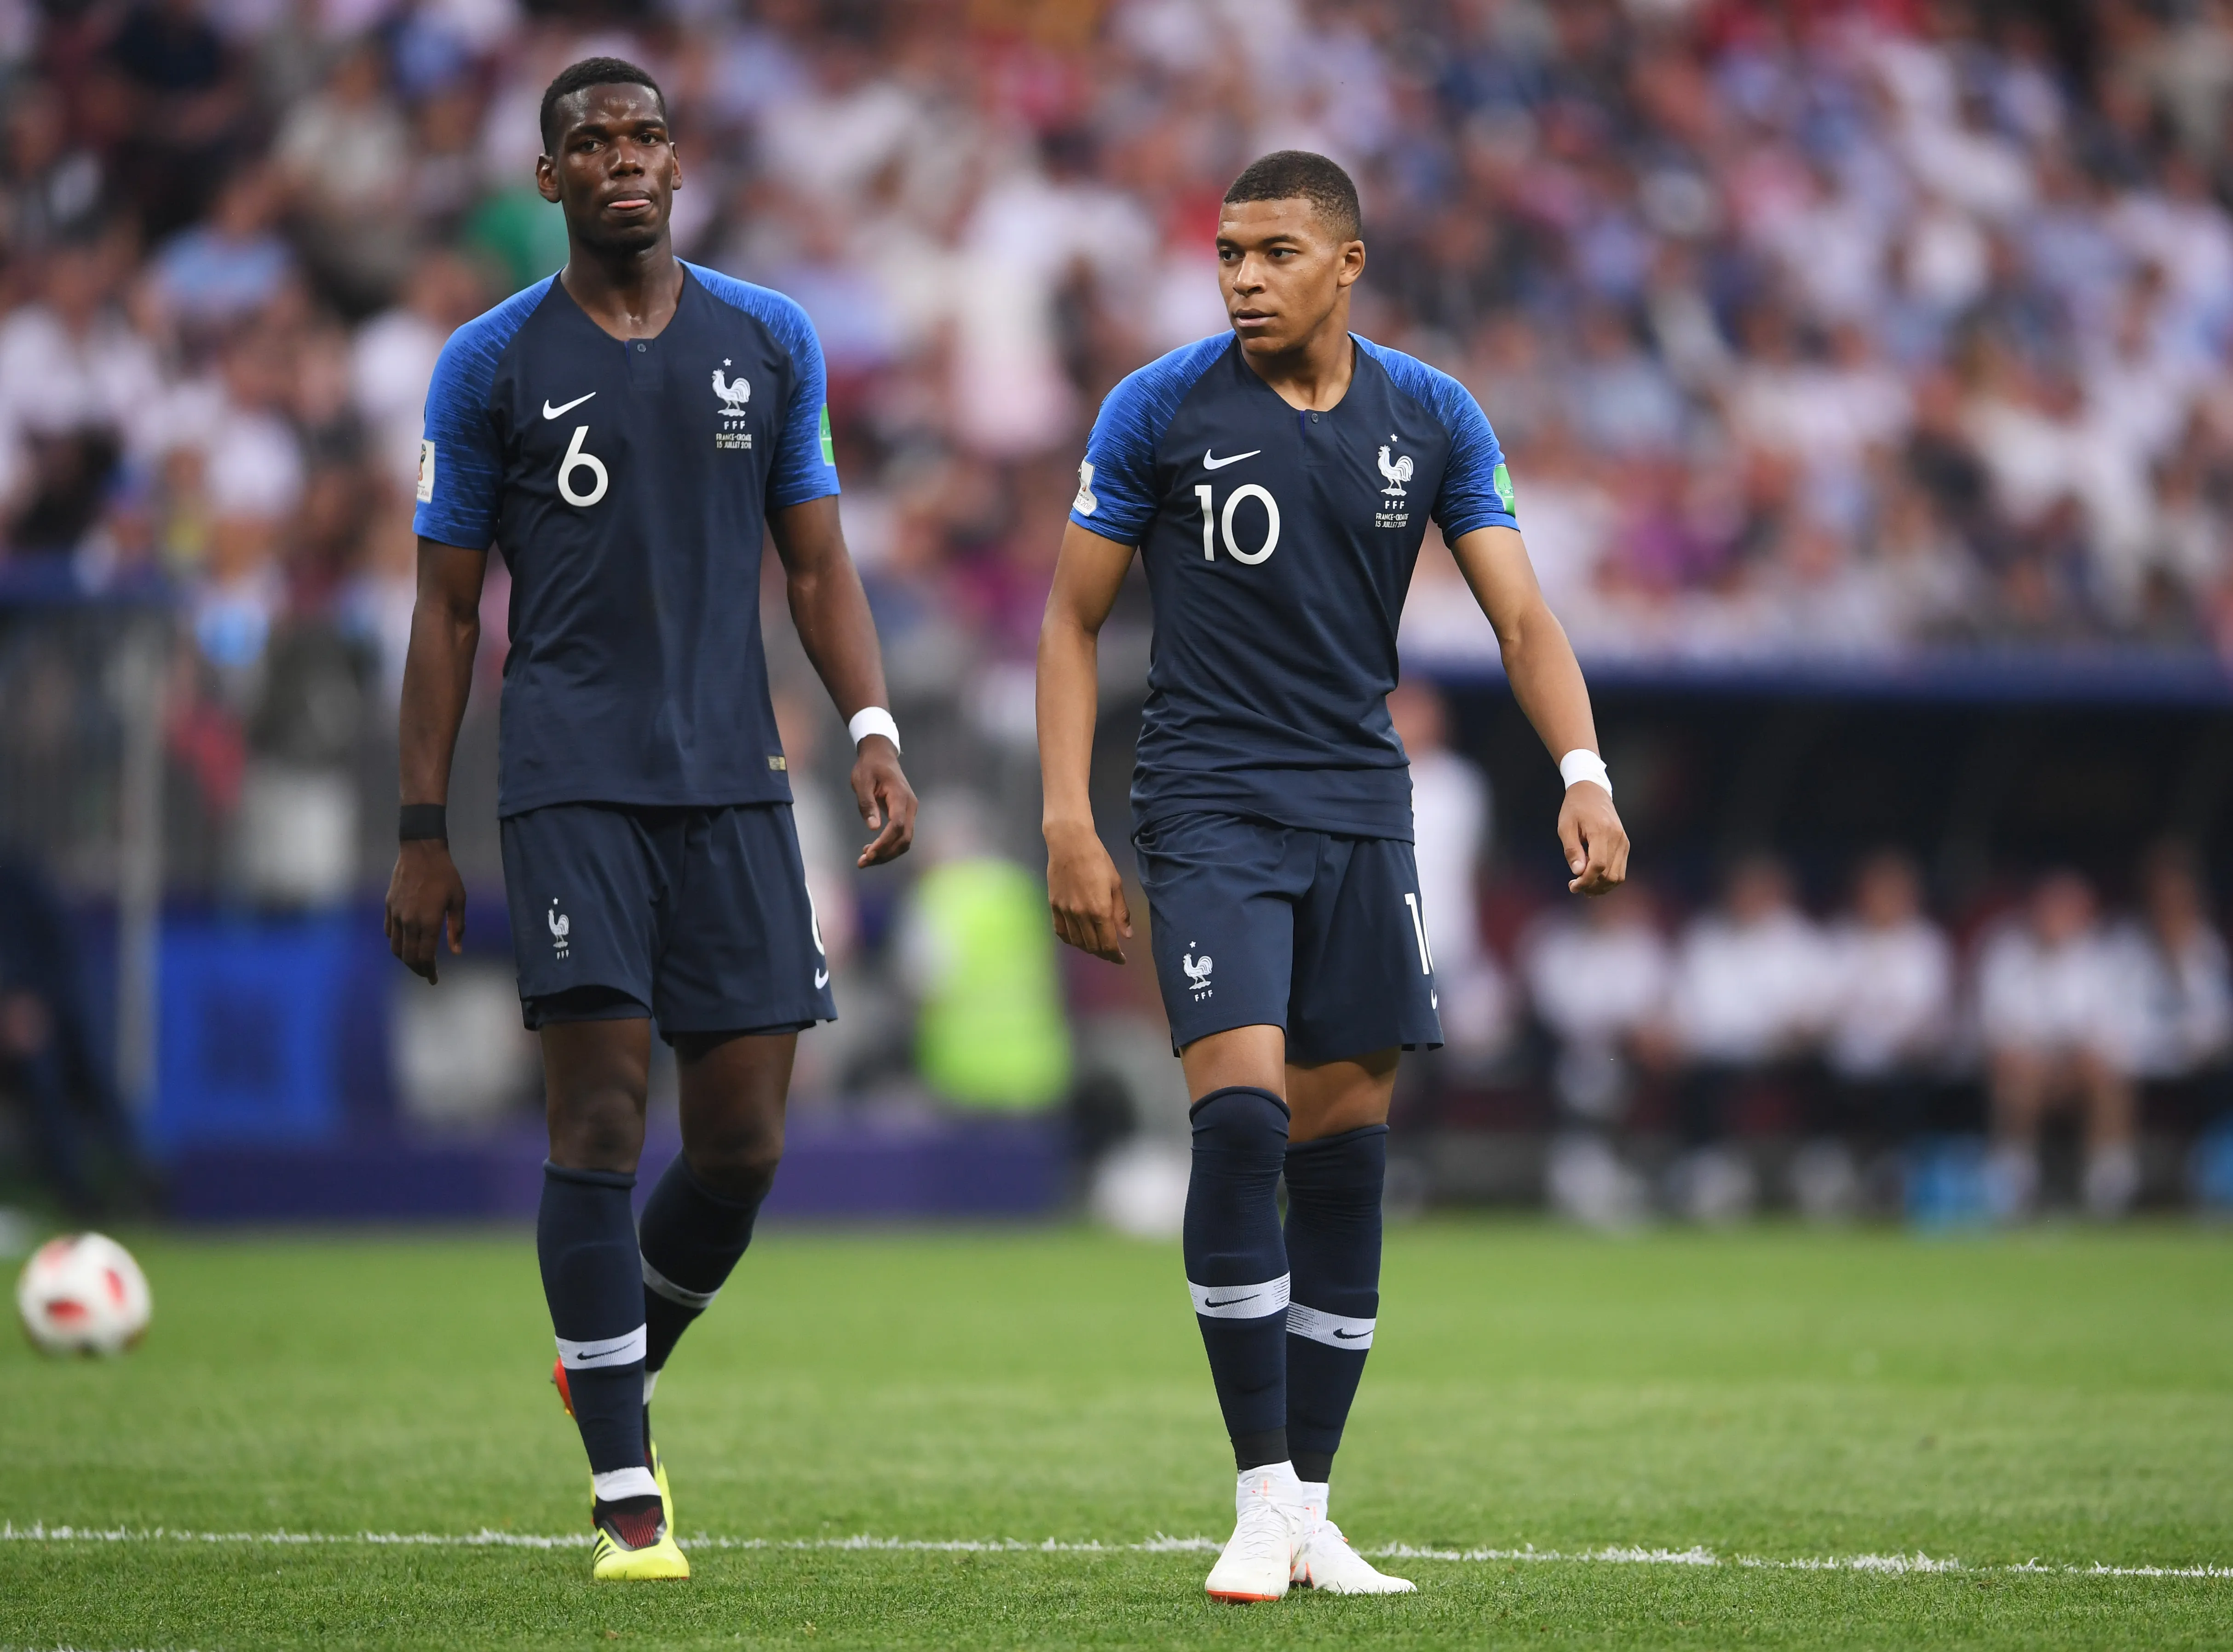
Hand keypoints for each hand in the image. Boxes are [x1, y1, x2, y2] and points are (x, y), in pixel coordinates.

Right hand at [385, 839, 466, 981]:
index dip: (429, 971)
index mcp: (428, 921)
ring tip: (416, 962)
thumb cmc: (445, 875)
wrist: (420, 852)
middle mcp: (409, 921)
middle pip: (408, 956)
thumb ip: (457, 927)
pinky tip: (406, 943)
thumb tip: (456, 951)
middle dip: (418, 969)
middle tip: (427, 974)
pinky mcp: (388, 906)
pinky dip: (396, 943)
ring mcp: (396, 914)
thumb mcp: (459, 900)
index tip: (434, 979)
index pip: (425, 956)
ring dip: (405, 959)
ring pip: (396, 947)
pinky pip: (389, 932)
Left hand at [851, 734, 916, 865]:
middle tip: (862, 862)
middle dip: (885, 853)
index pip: (897, 826)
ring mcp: (910, 811)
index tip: (868, 853)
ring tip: (865, 860)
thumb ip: (867, 804)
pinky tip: (872, 850)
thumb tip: (873, 828)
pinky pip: (901, 836)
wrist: (881, 755)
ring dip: (887, 853)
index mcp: (900, 796)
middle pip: (904, 838)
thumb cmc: (869, 767)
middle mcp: (910, 806)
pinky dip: (888, 846)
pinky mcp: (905, 815)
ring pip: (904, 841)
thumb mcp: (862, 782)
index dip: (884, 842)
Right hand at [1046, 818, 1131, 961]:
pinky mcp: (1053, 906)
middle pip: (1092, 946)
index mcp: (1100, 910)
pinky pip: (1061, 931)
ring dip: (1088, 948)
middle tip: (1111, 954)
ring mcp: (1065, 912)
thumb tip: (1127, 935)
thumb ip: (1121, 912)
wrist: (1070, 844)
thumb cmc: (1098, 860)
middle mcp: (1081, 916)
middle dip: (1104, 954)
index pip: (1108, 944)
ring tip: (1097, 946)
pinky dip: (1070, 940)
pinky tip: (1077, 939)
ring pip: (1076, 942)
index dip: (1115, 956)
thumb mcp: (1116, 884)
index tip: (1121, 959)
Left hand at [1558, 781, 1629, 895]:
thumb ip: (1572, 850)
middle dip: (1592, 886)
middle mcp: (1617, 838)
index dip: (1586, 881)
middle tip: (1575, 886)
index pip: (1598, 866)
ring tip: (1584, 886)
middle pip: (1609, 875)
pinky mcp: (1625, 844)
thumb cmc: (1575, 808)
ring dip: (1601, 887)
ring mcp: (1624, 842)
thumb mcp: (1565, 826)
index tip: (1572, 886)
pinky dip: (1608, 879)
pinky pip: (1620, 870)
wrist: (1592, 791)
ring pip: (1618, 876)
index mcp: (1601, 832)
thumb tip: (1578, 873)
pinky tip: (1594, 880)